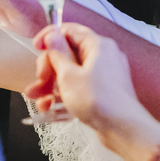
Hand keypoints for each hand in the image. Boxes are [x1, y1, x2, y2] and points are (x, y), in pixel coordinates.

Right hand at [26, 23, 159, 147]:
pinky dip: (64, 95)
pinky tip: (49, 107)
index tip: (37, 46)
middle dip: (49, 67)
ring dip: (51, 84)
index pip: (70, 30)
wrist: (123, 129)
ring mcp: (103, 75)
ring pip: (71, 73)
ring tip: (36, 98)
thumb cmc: (100, 102)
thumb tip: (52, 37)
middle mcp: (103, 57)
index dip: (50, 37)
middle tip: (40, 79)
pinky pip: (79, 87)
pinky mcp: (102, 92)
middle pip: (68, 54)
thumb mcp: (69, 76)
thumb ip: (58, 54)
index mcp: (98, 46)